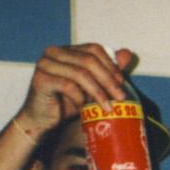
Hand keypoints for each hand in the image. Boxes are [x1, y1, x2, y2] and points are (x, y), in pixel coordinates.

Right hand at [18, 44, 132, 135]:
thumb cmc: (67, 102)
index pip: (94, 49)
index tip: (122, 84)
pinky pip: (69, 86)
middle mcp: (54, 52)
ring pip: (81, 74)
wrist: (43, 120)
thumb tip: (128, 54)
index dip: (111, 65)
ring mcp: (45, 64)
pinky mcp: (41, 79)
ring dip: (98, 92)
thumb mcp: (91, 87)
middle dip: (108, 80)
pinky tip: (85, 109)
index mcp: (67, 50)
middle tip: (120, 97)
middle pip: (89, 60)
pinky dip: (81, 99)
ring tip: (108, 107)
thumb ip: (107, 71)